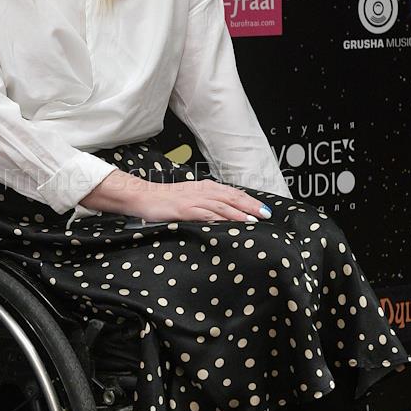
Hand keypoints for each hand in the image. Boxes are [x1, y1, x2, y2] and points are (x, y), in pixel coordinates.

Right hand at [133, 178, 271, 223]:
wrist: (144, 196)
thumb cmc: (166, 199)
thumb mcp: (191, 198)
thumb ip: (207, 203)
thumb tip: (225, 214)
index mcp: (206, 187)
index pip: (233, 193)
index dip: (250, 201)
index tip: (263, 209)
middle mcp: (203, 191)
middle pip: (232, 197)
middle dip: (250, 206)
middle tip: (265, 214)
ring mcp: (194, 200)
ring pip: (222, 205)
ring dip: (238, 213)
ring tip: (252, 220)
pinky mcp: (185, 209)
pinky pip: (206, 214)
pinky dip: (219, 218)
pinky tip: (228, 224)